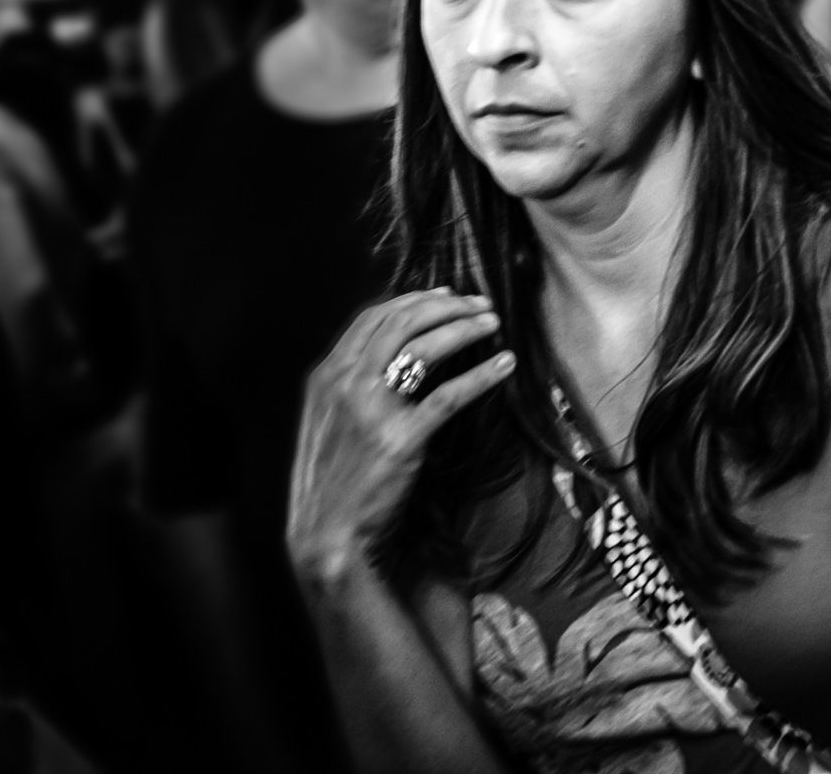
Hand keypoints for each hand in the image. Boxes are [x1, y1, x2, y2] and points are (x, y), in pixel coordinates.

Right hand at [287, 288, 513, 583]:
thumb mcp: (327, 421)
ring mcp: (371, 410)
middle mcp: (345, 383)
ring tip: (493, 323)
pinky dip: (482, 374)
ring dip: (465, 327)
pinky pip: (449, 395)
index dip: (414, 300)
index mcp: (326, 376)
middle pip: (402, 321)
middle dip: (447, 306)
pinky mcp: (401, 439)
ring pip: (425, 347)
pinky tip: (505, 365)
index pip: (373, 317)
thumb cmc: (333, 480)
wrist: (325, 534)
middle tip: (481, 304)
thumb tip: (388, 355)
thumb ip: (349, 385)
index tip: (446, 296)